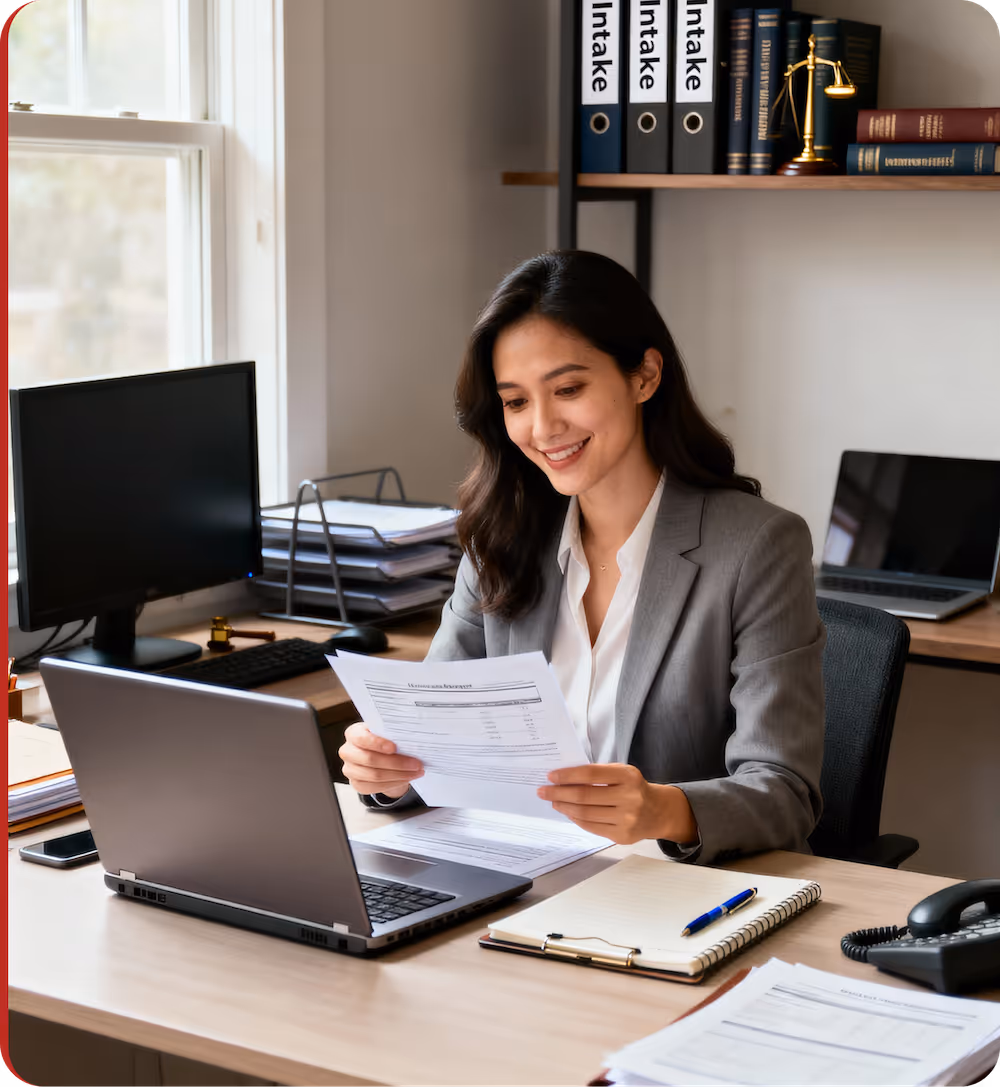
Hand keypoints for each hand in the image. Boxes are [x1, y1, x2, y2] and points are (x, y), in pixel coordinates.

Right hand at [338, 722, 423, 798]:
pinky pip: (376, 787)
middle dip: (396, 763)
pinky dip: (394, 783)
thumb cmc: (383, 739)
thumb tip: (410, 739)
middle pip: (370, 760)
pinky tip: (406, 778)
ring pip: (375, 776)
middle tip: (416, 763)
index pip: (361, 738)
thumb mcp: (386, 731)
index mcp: (353, 734)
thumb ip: (392, 733)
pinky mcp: (356, 784)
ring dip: (399, 775)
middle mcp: (347, 751)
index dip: (377, 743)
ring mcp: (350, 769)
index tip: (394, 747)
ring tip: (416, 772)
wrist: (377, 753)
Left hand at [537, 763, 697, 845]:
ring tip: (554, 801)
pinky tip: (568, 812)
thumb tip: (563, 778)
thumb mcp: (622, 773)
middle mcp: (629, 798)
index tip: (551, 776)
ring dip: (564, 807)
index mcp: (628, 776)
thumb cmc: (634, 788)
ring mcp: (626, 820)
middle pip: (584, 796)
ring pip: (585, 814)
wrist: (658, 812)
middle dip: (559, 793)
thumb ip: (597, 774)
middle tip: (543, 791)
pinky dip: (576, 818)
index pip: (590, 774)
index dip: (568, 775)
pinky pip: (591, 827)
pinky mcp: (622, 836)